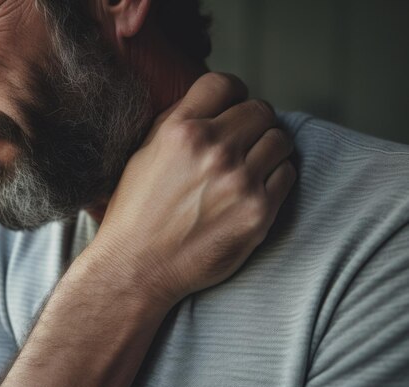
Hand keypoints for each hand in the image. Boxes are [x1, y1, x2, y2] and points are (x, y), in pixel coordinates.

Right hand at [90, 72, 295, 304]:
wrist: (138, 266)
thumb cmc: (136, 211)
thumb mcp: (143, 154)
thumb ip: (178, 121)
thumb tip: (214, 102)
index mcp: (179, 130)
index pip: (225, 83)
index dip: (232, 93)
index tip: (232, 107)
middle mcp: (212, 150)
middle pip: (260, 109)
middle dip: (253, 122)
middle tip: (243, 141)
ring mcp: (239, 180)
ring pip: (280, 139)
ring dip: (269, 148)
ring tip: (251, 164)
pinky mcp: (258, 211)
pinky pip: (287, 174)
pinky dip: (276, 177)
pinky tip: (254, 188)